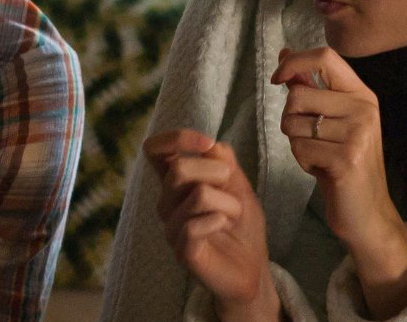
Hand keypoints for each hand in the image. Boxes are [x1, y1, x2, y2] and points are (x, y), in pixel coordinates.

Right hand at [145, 129, 279, 320]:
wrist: (252, 268)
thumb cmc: (241, 224)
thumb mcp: (238, 185)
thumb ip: (222, 161)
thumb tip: (209, 143)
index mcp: (175, 182)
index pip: (154, 150)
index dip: (176, 139)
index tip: (207, 143)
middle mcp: (166, 202)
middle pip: (179, 169)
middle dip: (217, 172)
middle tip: (233, 189)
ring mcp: (171, 227)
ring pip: (198, 196)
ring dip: (229, 202)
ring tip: (233, 217)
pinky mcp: (181, 251)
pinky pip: (195, 226)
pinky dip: (219, 221)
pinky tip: (223, 227)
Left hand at [274, 47, 406, 317]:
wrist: (366, 210)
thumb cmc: (341, 160)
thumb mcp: (329, 119)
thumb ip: (308, 86)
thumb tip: (284, 53)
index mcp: (361, 94)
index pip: (325, 57)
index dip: (294, 62)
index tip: (277, 78)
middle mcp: (364, 109)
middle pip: (298, 93)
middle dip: (289, 117)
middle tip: (309, 137)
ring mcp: (358, 133)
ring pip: (293, 122)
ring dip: (295, 141)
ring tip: (319, 154)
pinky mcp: (347, 158)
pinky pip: (299, 147)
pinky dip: (301, 160)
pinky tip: (321, 169)